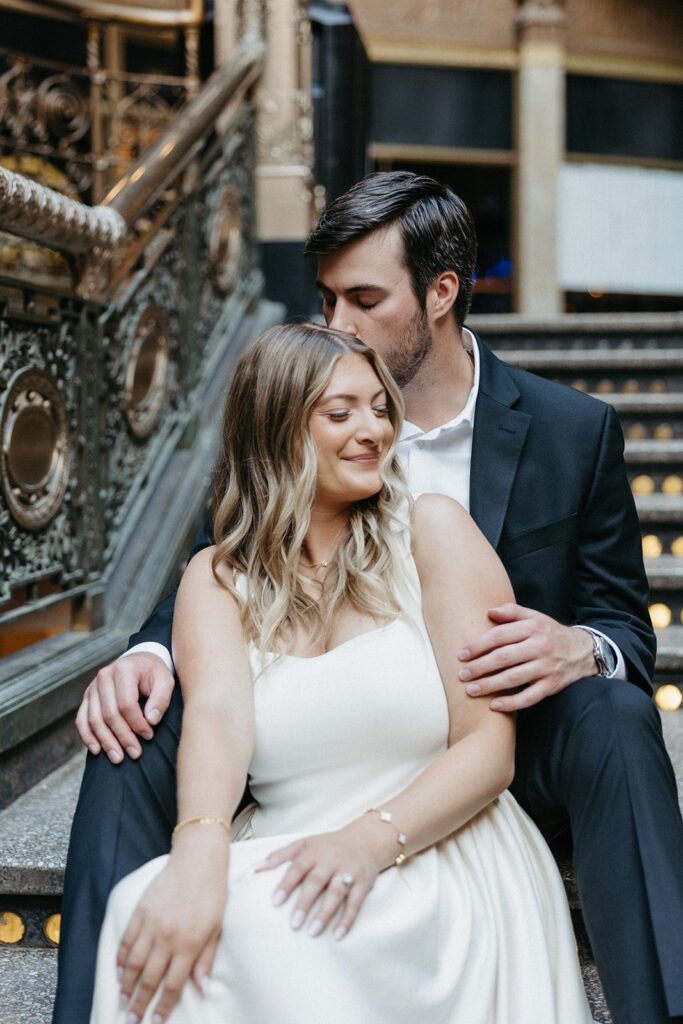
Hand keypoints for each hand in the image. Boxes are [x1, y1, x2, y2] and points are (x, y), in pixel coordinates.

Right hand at [75, 653, 174, 762]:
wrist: (139, 662)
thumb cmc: (154, 673)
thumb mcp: (165, 680)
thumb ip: (161, 699)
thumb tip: (151, 720)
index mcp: (123, 669)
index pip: (126, 703)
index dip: (137, 723)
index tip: (149, 735)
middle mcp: (104, 677)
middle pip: (109, 714)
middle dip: (122, 737)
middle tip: (135, 754)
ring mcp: (92, 687)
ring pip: (94, 719)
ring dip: (105, 741)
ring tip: (118, 758)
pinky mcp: (87, 697)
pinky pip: (82, 719)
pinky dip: (87, 736)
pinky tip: (96, 750)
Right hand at [118, 838, 227, 1022]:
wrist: (197, 859)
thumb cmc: (212, 892)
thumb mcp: (217, 927)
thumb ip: (206, 959)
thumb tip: (202, 988)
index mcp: (188, 943)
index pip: (173, 985)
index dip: (163, 1007)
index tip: (154, 1022)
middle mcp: (167, 937)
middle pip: (148, 978)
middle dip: (139, 1003)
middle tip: (132, 1020)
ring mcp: (151, 923)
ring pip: (132, 962)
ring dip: (126, 985)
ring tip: (123, 1001)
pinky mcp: (140, 910)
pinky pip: (126, 940)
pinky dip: (120, 959)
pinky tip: (119, 972)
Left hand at [255, 818, 392, 940]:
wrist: (366, 839)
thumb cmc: (329, 846)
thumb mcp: (305, 843)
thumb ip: (281, 855)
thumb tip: (257, 869)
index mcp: (314, 852)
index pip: (298, 867)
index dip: (287, 884)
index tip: (275, 902)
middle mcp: (331, 861)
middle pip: (316, 881)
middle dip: (305, 902)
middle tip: (293, 923)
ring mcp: (348, 871)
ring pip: (336, 892)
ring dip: (325, 912)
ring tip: (312, 931)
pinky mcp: (363, 883)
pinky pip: (356, 902)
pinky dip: (348, 918)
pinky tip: (338, 934)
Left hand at [458, 603, 595, 711]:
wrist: (583, 651)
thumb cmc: (550, 633)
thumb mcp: (535, 617)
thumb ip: (512, 612)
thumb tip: (489, 611)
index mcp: (533, 627)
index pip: (500, 635)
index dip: (479, 645)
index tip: (461, 654)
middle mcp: (540, 647)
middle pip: (504, 658)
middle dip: (480, 667)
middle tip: (462, 674)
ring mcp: (547, 668)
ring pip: (514, 678)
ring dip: (490, 685)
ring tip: (471, 690)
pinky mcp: (552, 685)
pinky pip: (530, 697)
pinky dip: (512, 703)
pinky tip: (494, 705)